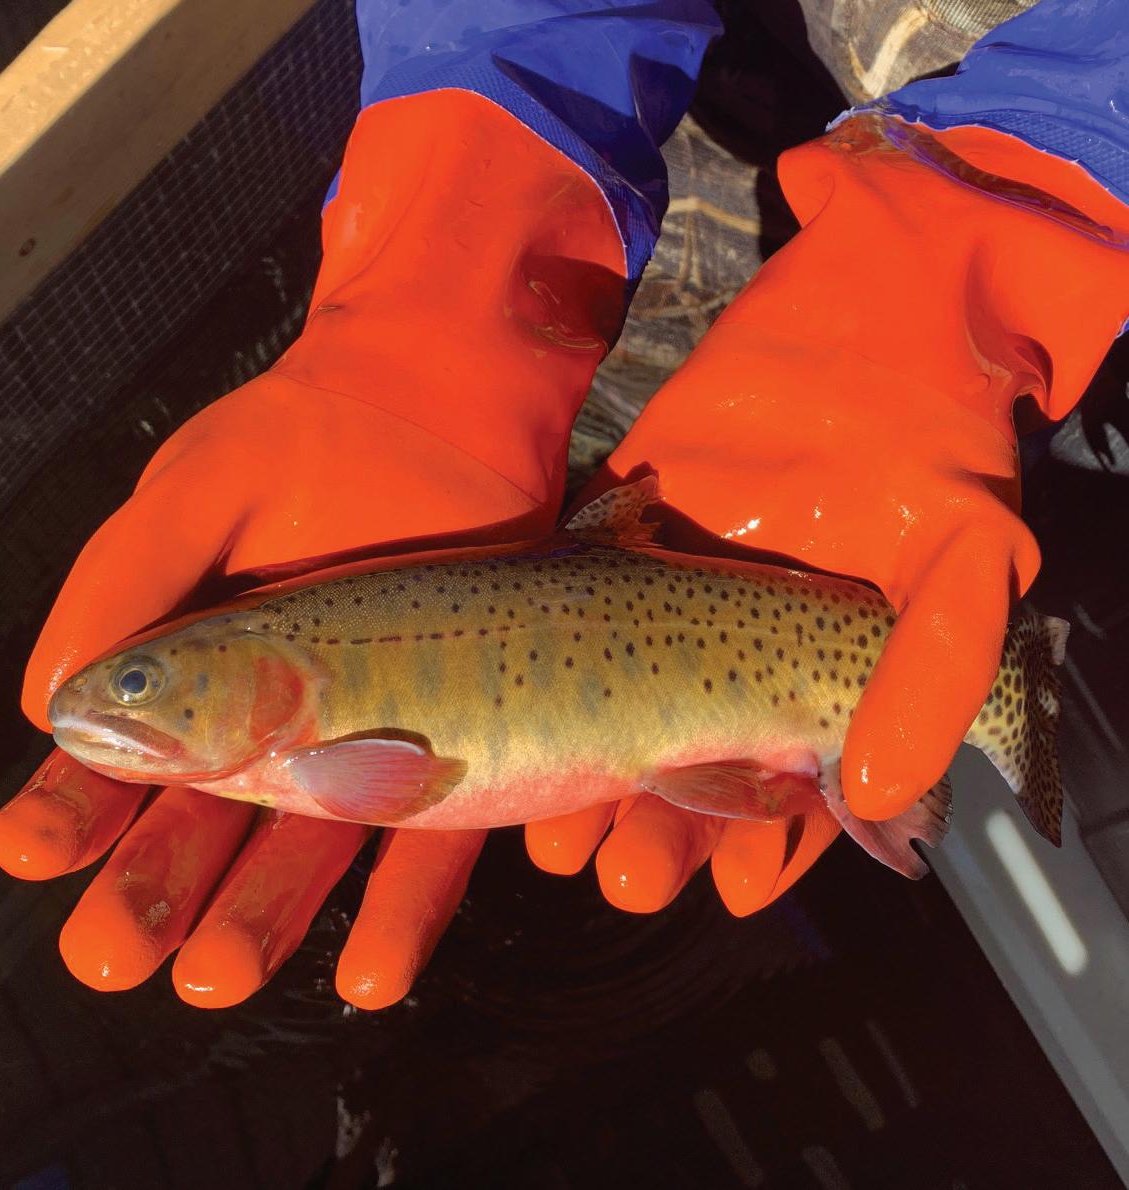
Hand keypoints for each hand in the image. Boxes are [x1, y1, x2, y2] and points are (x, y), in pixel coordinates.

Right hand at [0, 90, 626, 1007]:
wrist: (451, 393)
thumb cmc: (315, 430)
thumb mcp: (202, 491)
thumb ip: (127, 583)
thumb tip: (51, 699)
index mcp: (201, 657)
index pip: (121, 751)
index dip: (74, 803)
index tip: (32, 849)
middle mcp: (280, 710)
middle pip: (210, 821)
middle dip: (156, 888)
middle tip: (112, 957)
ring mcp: (372, 733)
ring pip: (311, 847)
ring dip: (261, 916)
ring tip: (214, 980)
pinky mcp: (463, 740)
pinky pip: (434, 836)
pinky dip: (400, 906)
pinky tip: (368, 968)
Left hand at [526, 114, 1128, 912]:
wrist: (871, 311)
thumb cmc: (933, 436)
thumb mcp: (963, 558)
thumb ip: (935, 672)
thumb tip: (887, 799)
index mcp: (829, 675)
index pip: (800, 793)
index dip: (772, 849)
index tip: (735, 894)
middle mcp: (746, 649)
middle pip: (700, 771)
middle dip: (667, 837)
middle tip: (629, 880)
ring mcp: (677, 597)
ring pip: (630, 714)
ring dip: (601, 786)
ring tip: (566, 843)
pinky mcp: (622, 535)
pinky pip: (585, 621)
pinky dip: (562, 676)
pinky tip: (537, 730)